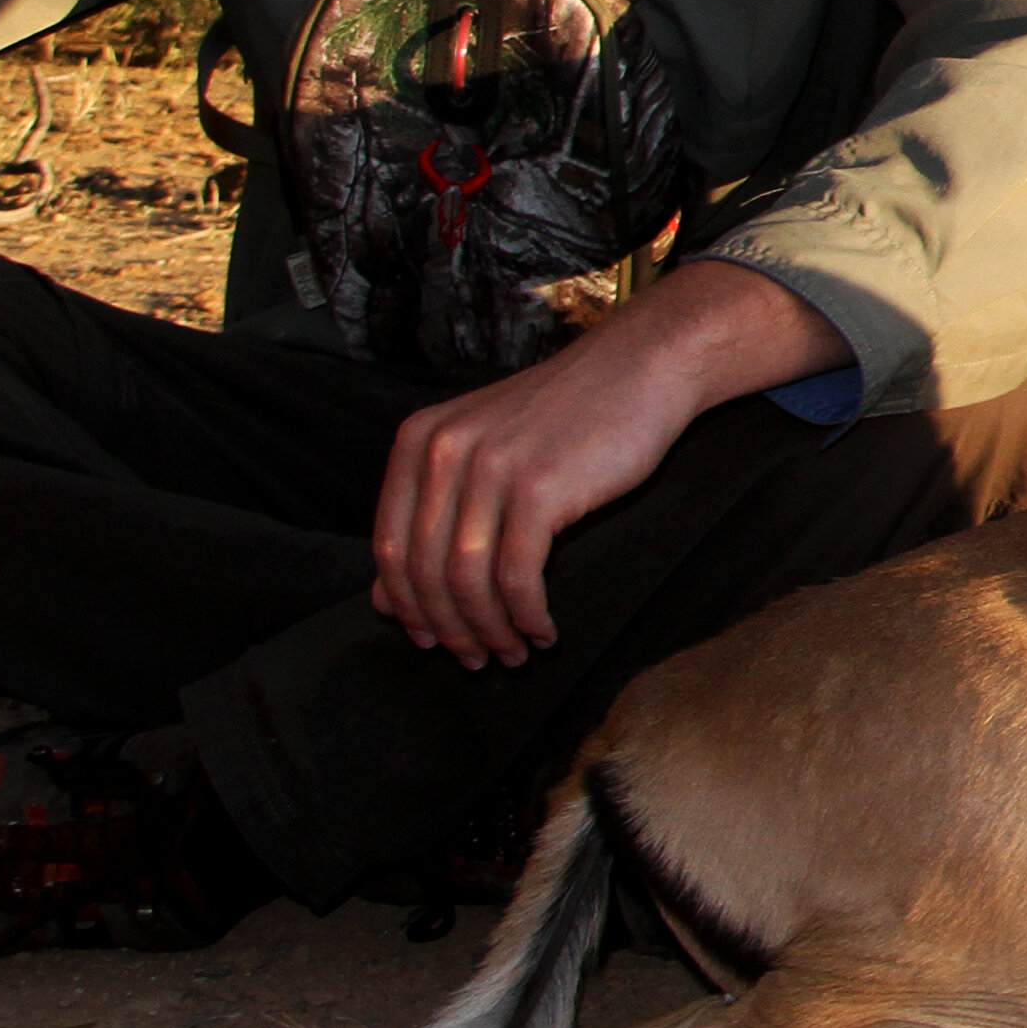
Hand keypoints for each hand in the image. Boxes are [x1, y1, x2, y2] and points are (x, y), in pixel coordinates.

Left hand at [370, 259, 845, 666]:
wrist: (640, 367)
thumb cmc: (568, 416)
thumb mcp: (484, 451)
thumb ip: (433, 514)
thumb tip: (386, 599)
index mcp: (419, 441)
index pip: (388, 546)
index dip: (407, 606)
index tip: (429, 640)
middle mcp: (443, 451)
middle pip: (423, 570)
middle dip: (448, 629)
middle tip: (476, 660)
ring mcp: (489, 467)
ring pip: (465, 580)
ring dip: (488, 631)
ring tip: (512, 654)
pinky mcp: (538, 488)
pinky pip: (516, 575)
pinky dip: (526, 616)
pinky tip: (543, 631)